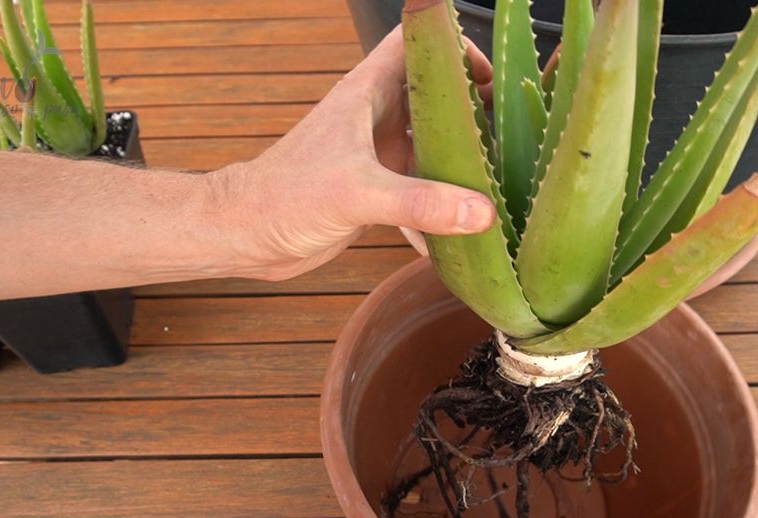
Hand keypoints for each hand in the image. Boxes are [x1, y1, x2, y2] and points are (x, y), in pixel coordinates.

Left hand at [206, 26, 496, 281]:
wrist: (245, 235)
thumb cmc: (284, 197)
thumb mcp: (357, 193)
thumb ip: (420, 201)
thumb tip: (481, 211)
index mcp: (367, 93)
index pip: (415, 42)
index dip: (453, 47)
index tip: (489, 78)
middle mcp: (376, 117)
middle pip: (436, 92)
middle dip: (474, 105)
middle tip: (512, 130)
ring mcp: (378, 153)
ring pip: (434, 140)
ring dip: (464, 153)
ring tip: (504, 171)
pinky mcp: (378, 189)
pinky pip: (424, 185)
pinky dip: (446, 199)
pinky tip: (470, 222)